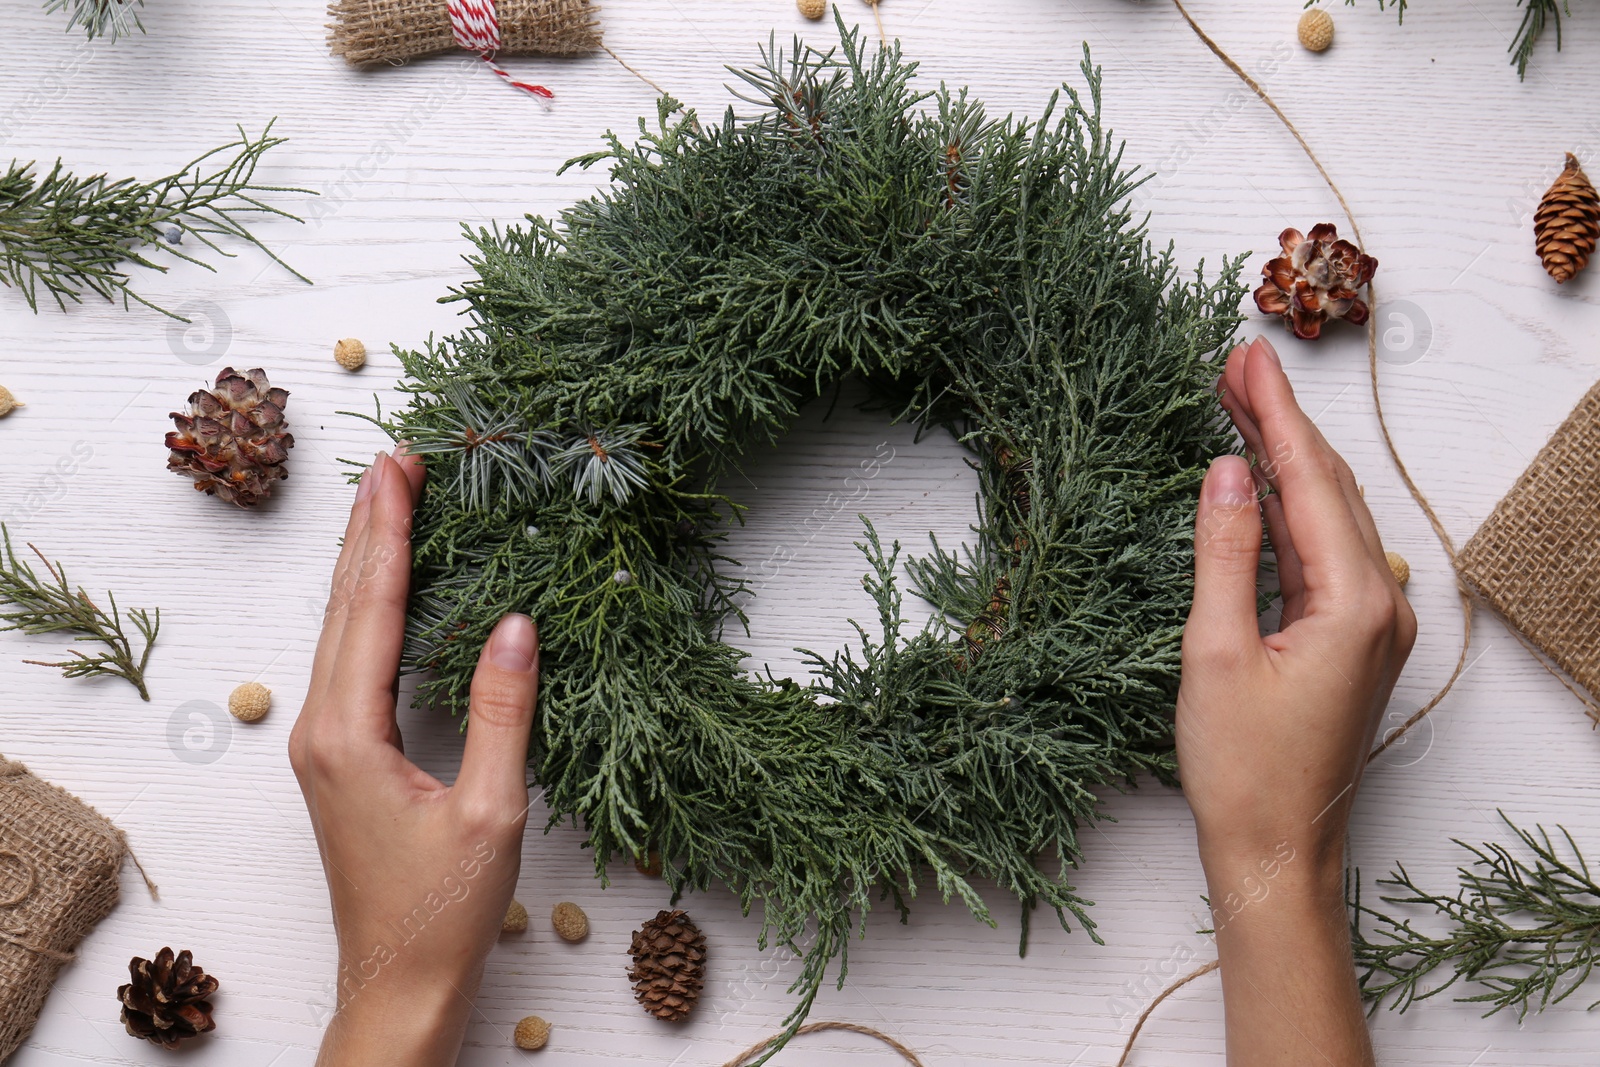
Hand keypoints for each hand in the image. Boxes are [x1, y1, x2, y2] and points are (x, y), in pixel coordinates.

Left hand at [289, 450, 540, 1066]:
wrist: (399, 983)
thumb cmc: (443, 911)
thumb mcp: (491, 810)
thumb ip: (502, 711)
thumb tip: (515, 623)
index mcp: (349, 735)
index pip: (374, 608)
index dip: (390, 532)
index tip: (401, 469)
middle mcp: (322, 730)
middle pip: (346, 605)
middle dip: (369, 528)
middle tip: (393, 461)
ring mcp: (324, 744)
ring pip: (343, 630)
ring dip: (367, 563)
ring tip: (387, 502)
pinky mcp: (339, 758)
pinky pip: (351, 661)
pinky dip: (371, 609)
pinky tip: (387, 590)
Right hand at [1176, 336, 1414, 1065]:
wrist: (1275, 849)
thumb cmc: (1242, 768)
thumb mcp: (1215, 652)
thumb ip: (1225, 552)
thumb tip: (1226, 471)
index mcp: (1354, 603)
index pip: (1309, 481)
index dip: (1273, 415)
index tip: (1244, 357)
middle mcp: (1382, 605)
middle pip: (1329, 488)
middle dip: (1281, 423)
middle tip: (1235, 365)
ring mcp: (1375, 624)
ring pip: (1332, 515)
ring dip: (1287, 460)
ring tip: (1242, 406)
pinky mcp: (1356, 641)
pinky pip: (1328, 551)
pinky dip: (1294, 508)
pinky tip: (1264, 484)